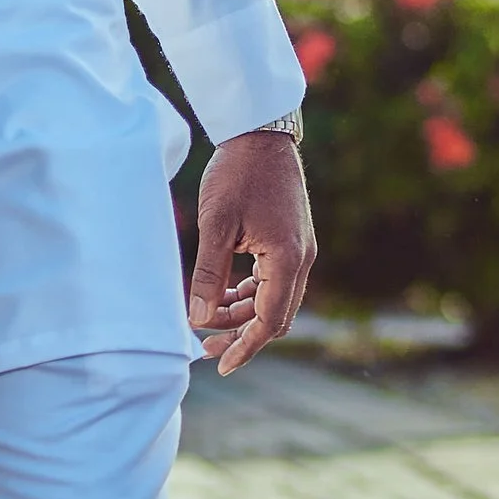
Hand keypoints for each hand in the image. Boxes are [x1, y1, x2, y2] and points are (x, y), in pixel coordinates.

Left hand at [189, 131, 315, 373]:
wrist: (261, 133)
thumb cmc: (237, 174)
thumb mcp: (215, 225)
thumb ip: (208, 275)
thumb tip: (197, 317)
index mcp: (287, 259)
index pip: (268, 321)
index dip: (244, 347)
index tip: (220, 365)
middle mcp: (301, 259)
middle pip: (275, 317)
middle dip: (241, 335)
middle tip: (204, 346)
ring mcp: (300, 249)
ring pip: (275, 300)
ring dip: (243, 314)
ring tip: (207, 319)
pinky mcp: (292, 240)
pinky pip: (275, 281)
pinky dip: (251, 293)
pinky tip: (224, 293)